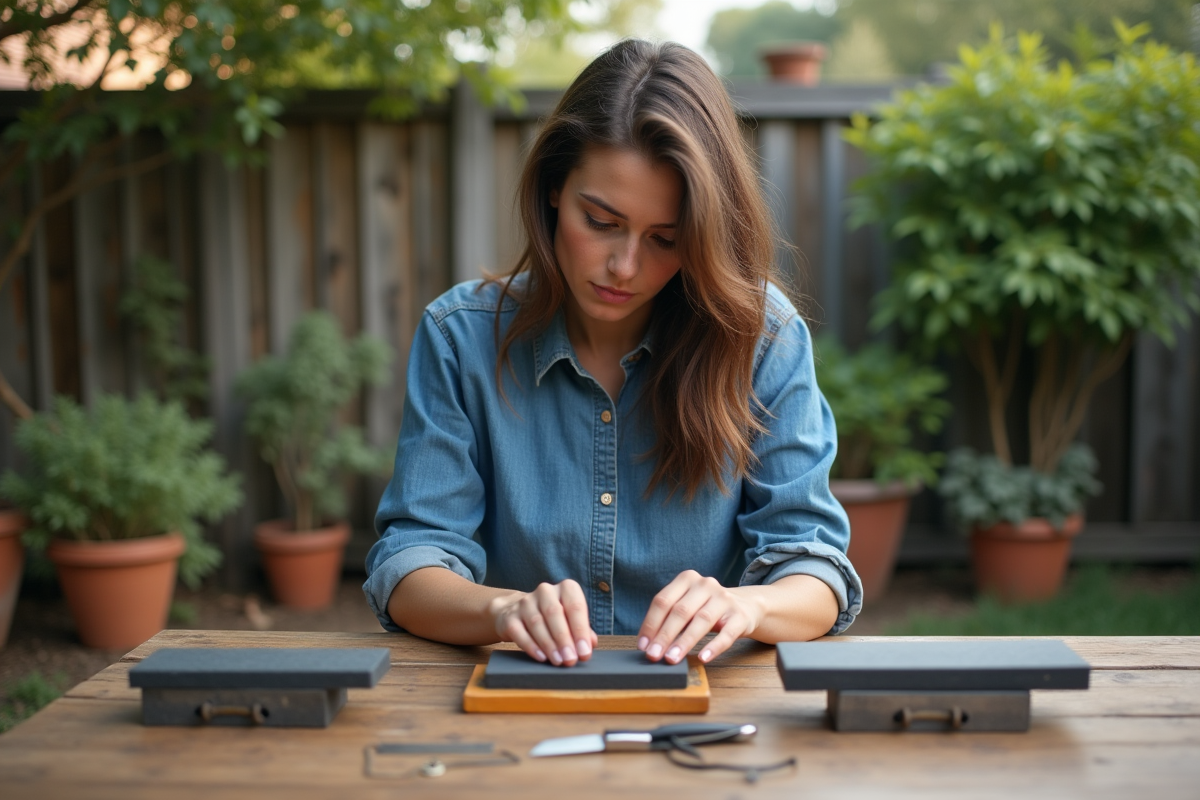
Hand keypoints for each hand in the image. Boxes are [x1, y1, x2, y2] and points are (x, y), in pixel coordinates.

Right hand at [488, 579, 597, 666]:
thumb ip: (583, 631)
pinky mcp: (510, 616)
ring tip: (558, 661)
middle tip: (571, 659)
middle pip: (555, 613)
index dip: (580, 630)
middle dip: (564, 639)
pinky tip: (541, 657)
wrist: (518, 613)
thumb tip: (591, 643)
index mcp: (565, 588)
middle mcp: (545, 591)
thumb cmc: (553, 619)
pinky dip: (531, 646)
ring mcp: (526, 602)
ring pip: (537, 622)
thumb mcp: (571, 621)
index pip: (575, 606)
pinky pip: (519, 631)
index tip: (584, 651)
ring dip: (549, 644)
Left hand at [637, 570, 762, 664]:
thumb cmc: (707, 608)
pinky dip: (714, 647)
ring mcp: (724, 599)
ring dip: (684, 642)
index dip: (651, 624)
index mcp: (687, 579)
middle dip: (664, 635)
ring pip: (701, 621)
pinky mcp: (740, 616)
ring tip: (672, 659)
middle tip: (653, 655)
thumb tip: (649, 645)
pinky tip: (703, 658)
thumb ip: (669, 619)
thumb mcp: (688, 605)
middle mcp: (706, 585)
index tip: (643, 646)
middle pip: (680, 611)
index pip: (663, 601)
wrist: (746, 606)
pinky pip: (726, 634)